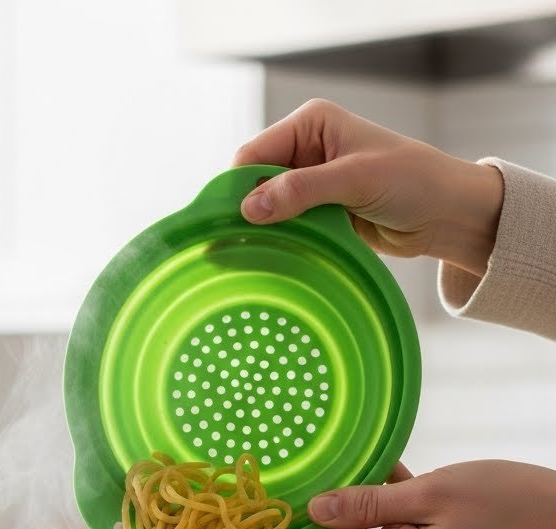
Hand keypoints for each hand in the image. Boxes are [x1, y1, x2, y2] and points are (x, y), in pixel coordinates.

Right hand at [233, 99, 502, 278]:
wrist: (447, 214)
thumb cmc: (412, 181)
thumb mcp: (355, 180)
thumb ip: (302, 191)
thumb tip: (251, 207)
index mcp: (311, 124)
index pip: (255, 154)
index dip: (239, 187)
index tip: (226, 223)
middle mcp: (307, 149)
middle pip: (258, 183)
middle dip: (248, 212)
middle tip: (233, 248)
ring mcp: (313, 183)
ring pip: (271, 209)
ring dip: (266, 231)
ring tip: (249, 258)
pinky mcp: (322, 212)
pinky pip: (290, 228)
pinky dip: (283, 242)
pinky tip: (274, 259)